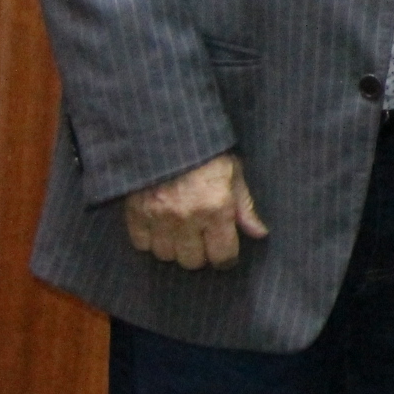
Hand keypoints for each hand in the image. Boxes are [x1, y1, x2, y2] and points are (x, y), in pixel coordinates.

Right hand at [123, 152, 268, 269]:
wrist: (166, 132)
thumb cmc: (207, 151)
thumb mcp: (234, 173)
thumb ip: (245, 207)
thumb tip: (259, 233)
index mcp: (216, 208)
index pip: (222, 255)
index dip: (226, 259)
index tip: (225, 255)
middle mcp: (187, 218)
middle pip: (192, 261)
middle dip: (200, 254)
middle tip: (203, 240)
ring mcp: (158, 217)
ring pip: (166, 256)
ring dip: (175, 248)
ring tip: (181, 232)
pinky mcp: (135, 213)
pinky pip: (141, 245)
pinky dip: (151, 240)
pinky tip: (160, 227)